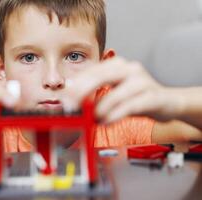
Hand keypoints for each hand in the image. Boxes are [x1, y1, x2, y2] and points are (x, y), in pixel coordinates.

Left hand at [62, 57, 182, 122]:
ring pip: (116, 93)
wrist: (168, 102)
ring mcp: (142, 81)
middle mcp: (129, 68)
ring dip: (101, 108)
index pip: (92, 71)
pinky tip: (106, 122)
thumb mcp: (114, 94)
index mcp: (117, 65)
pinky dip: (116, 115)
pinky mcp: (153, 96)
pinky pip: (131, 106)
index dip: (77, 84)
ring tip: (92, 118)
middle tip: (71, 106)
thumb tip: (73, 103)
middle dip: (83, 92)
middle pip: (101, 76)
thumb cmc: (137, 98)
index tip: (65, 97)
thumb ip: (96, 96)